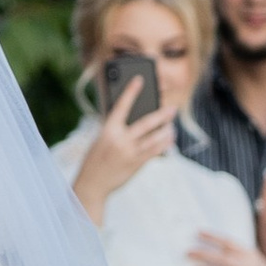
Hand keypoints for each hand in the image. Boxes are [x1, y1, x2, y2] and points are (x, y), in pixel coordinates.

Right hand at [69, 85, 175, 221]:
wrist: (93, 184)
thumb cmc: (95, 159)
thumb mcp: (100, 140)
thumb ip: (114, 128)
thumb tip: (132, 117)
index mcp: (108, 131)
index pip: (121, 106)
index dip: (131, 92)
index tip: (139, 80)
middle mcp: (120, 140)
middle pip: (146, 123)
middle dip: (162, 115)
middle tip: (172, 108)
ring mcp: (130, 153)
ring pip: (155, 138)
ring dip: (166, 130)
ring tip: (172, 125)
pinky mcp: (137, 164)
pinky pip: (155, 151)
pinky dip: (164, 144)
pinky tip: (170, 139)